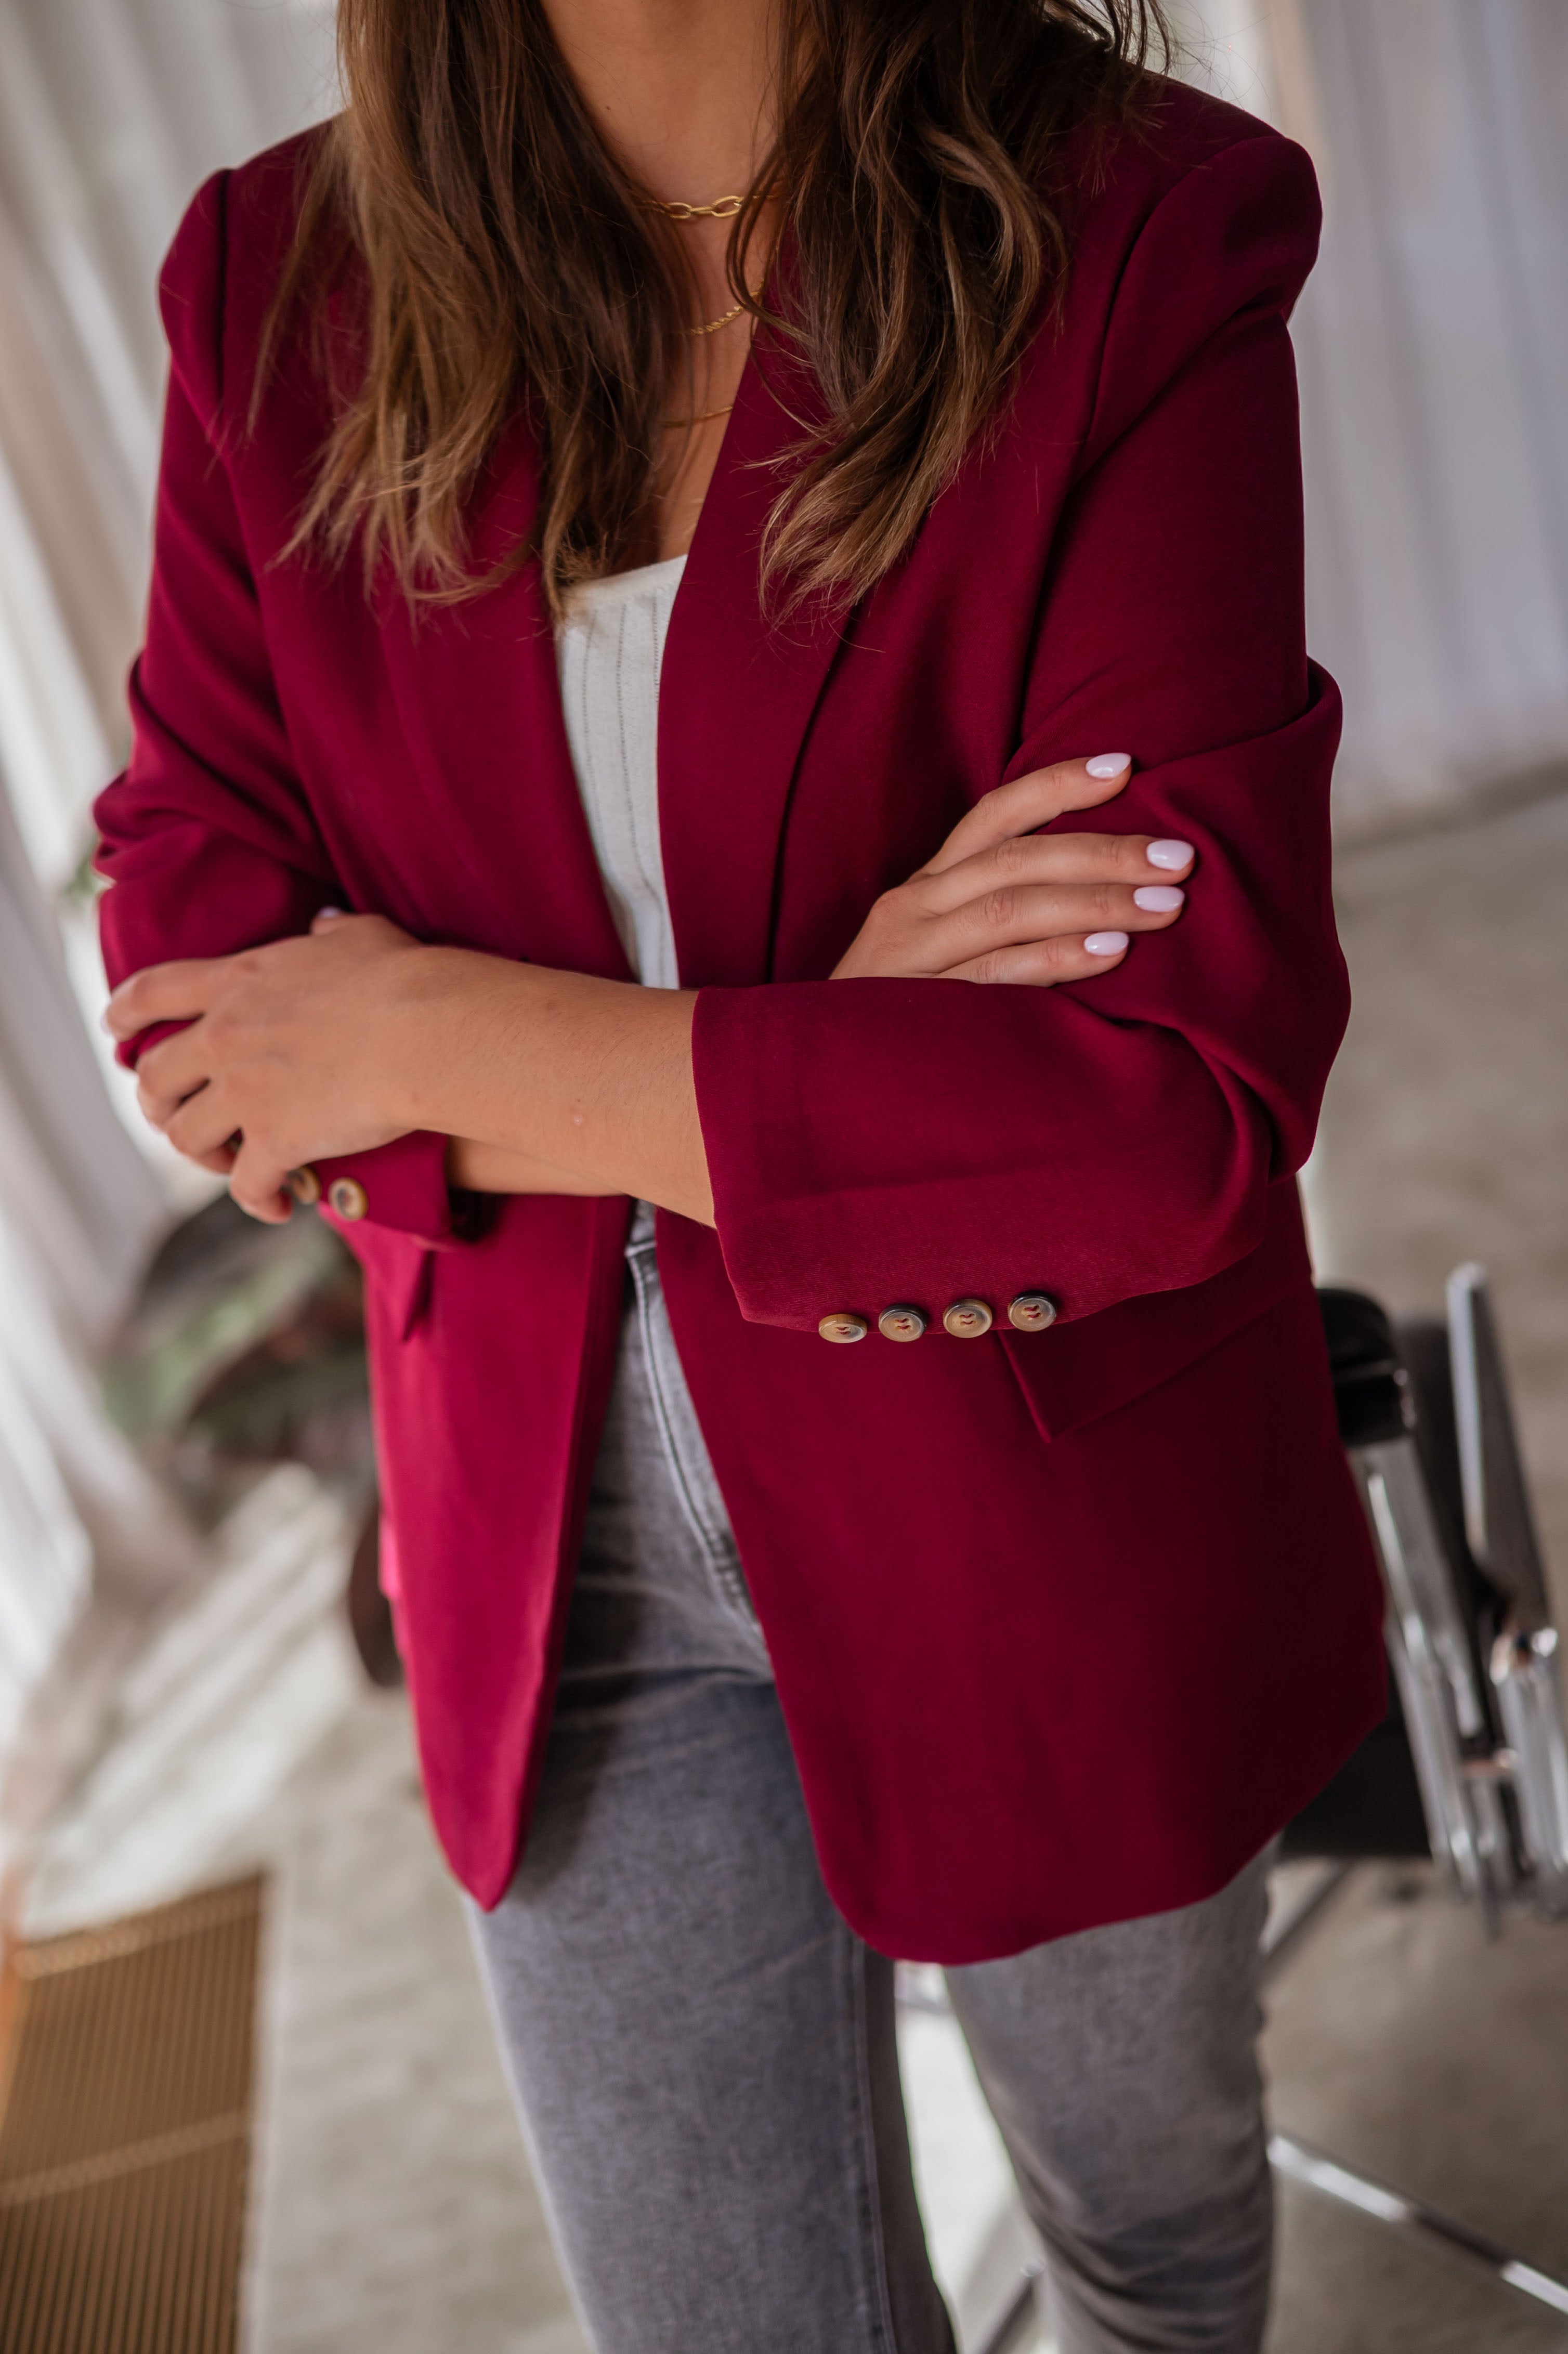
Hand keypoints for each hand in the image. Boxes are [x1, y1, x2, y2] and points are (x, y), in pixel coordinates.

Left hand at [105, 912, 425, 1221]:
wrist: (423, 1029)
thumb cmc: (402, 976)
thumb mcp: (358, 935)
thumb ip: (330, 932)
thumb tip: (325, 925)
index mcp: (238, 982)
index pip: (154, 992)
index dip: (125, 1012)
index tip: (114, 1030)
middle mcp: (226, 1038)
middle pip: (156, 1077)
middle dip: (157, 1101)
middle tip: (174, 1114)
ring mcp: (245, 1094)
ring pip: (186, 1136)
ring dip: (201, 1154)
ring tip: (229, 1164)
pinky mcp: (276, 1142)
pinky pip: (247, 1185)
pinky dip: (258, 1201)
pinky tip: (280, 1207)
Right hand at [831, 754, 1192, 985]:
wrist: (811, 1081)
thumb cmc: (894, 1019)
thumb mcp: (937, 953)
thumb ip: (996, 922)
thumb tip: (1097, 898)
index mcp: (926, 887)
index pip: (994, 815)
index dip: (1057, 784)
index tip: (1127, 765)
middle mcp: (915, 907)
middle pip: (1018, 858)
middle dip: (1106, 852)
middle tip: (1181, 857)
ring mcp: (911, 955)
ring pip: (1012, 908)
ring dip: (1096, 901)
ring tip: (1165, 904)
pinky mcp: (913, 1006)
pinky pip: (995, 973)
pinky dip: (1055, 958)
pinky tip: (1110, 952)